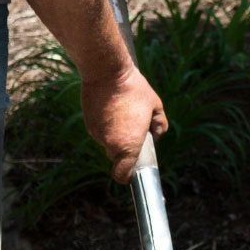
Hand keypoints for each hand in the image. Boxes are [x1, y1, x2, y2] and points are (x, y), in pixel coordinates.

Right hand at [80, 65, 167, 184]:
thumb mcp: (155, 105)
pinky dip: (106, 124)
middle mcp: (110, 143)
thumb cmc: (134, 90)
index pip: (122, 174)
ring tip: (123, 113)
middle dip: (124, 149)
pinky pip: (99, 130)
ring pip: (107, 142)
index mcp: (128, 145)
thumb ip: (160, 124)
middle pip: (116, 156)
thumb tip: (157, 134)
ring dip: (114, 134)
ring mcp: (97, 134)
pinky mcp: (88, 123)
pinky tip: (112, 108)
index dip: (126, 176)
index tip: (131, 173)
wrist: (106, 73)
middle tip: (133, 130)